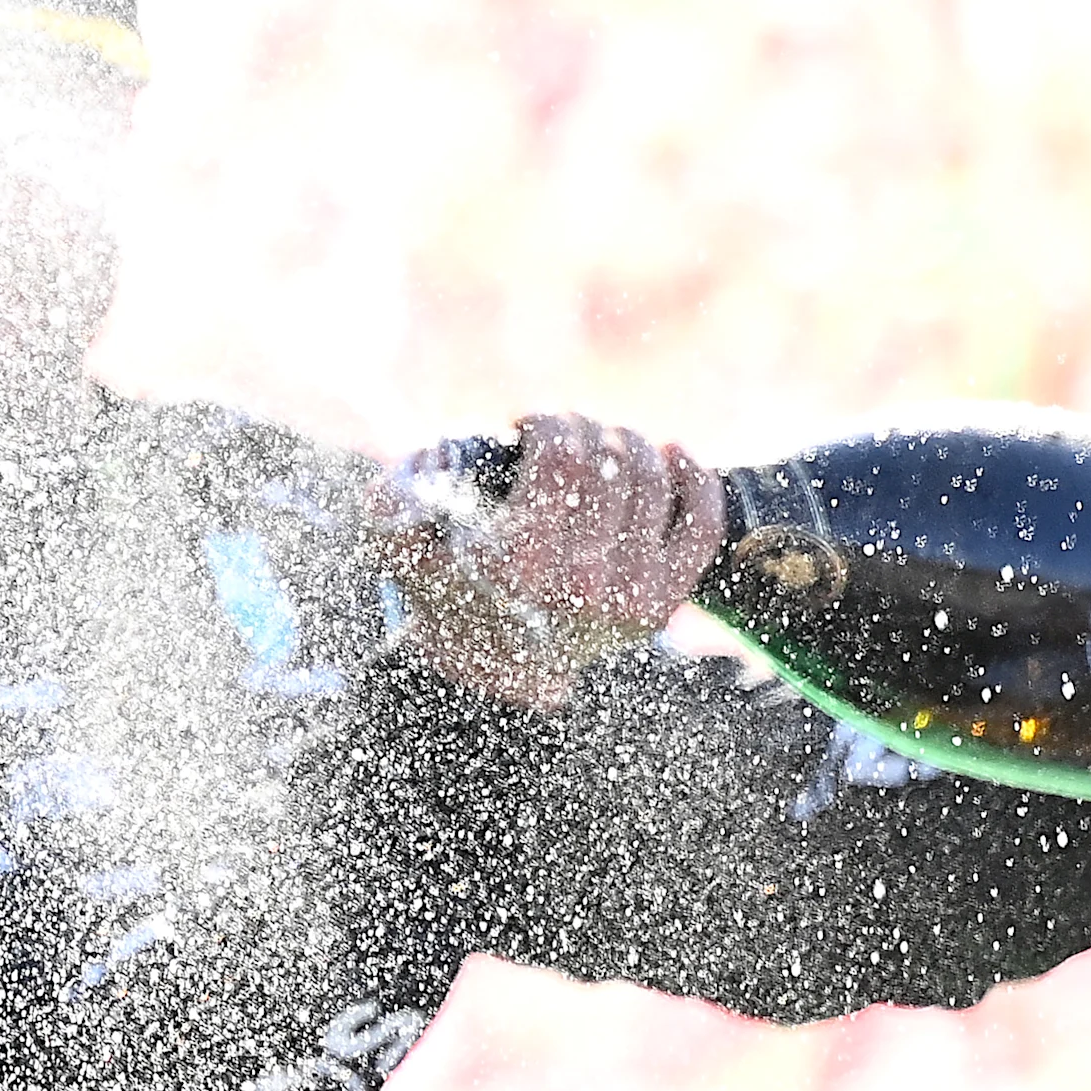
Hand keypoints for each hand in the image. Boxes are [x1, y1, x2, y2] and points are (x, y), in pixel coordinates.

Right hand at [387, 415, 727, 710]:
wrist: (489, 667)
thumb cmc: (446, 588)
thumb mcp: (403, 545)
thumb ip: (391, 508)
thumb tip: (403, 482)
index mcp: (516, 564)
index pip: (560, 456)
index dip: (549, 422)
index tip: (532, 423)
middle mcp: (577, 586)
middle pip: (607, 463)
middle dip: (587, 428)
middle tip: (569, 430)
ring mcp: (626, 600)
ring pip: (651, 481)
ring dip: (631, 444)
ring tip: (607, 441)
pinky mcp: (659, 609)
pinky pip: (699, 526)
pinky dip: (694, 479)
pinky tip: (674, 454)